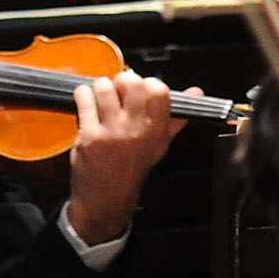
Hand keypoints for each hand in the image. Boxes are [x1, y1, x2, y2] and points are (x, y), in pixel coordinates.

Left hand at [64, 71, 190, 245]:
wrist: (106, 197)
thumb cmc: (132, 167)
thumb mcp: (159, 144)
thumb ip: (176, 116)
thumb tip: (195, 92)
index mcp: (156, 130)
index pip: (159, 89)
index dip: (148, 83)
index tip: (142, 88)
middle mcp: (136, 130)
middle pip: (132, 82)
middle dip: (123, 80)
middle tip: (120, 91)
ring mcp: (111, 133)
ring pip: (104, 86)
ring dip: (102, 87)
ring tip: (103, 98)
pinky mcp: (89, 135)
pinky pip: (84, 98)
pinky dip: (83, 95)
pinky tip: (88, 104)